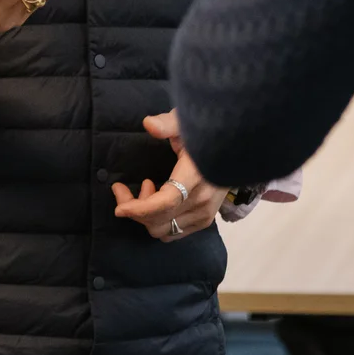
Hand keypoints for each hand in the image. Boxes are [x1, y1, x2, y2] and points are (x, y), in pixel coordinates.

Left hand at [112, 111, 226, 242]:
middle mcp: (202, 201)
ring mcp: (205, 214)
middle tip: (122, 189)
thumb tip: (149, 124)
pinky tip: (157, 200)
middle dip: (134, 209)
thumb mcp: (185, 122)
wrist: (234, 149)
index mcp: (195, 176)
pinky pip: (173, 232)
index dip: (140, 208)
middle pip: (159, 220)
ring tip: (146, 189)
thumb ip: (167, 124)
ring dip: (146, 215)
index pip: (166, 202)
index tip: (119, 206)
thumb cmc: (204, 133)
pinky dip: (158, 221)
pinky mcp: (205, 220)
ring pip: (163, 230)